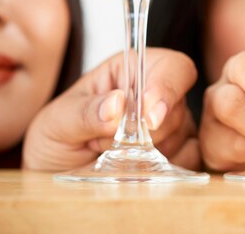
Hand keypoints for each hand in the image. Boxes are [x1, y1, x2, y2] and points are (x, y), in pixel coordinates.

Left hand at [22, 48, 200, 170]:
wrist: (56, 175)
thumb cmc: (57, 137)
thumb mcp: (57, 122)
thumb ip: (86, 112)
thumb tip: (116, 104)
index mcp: (133, 71)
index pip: (173, 68)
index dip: (167, 89)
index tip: (147, 118)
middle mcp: (158, 94)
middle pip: (177, 108)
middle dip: (143, 134)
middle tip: (103, 143)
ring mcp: (173, 124)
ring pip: (183, 137)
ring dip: (145, 155)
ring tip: (110, 157)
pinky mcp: (178, 153)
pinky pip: (188, 160)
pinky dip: (164, 170)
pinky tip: (134, 169)